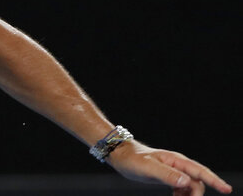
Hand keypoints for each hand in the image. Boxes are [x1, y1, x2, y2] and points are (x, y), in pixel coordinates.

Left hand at [107, 140, 232, 194]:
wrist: (121, 155)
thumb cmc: (133, 160)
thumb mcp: (148, 168)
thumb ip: (167, 175)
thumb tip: (187, 182)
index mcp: (176, 161)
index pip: (200, 171)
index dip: (214, 181)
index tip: (227, 190)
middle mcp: (178, 164)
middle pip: (197, 182)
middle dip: (196, 194)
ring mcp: (174, 170)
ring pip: (191, 185)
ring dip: (189, 195)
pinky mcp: (168, 175)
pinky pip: (183, 187)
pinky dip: (182, 194)